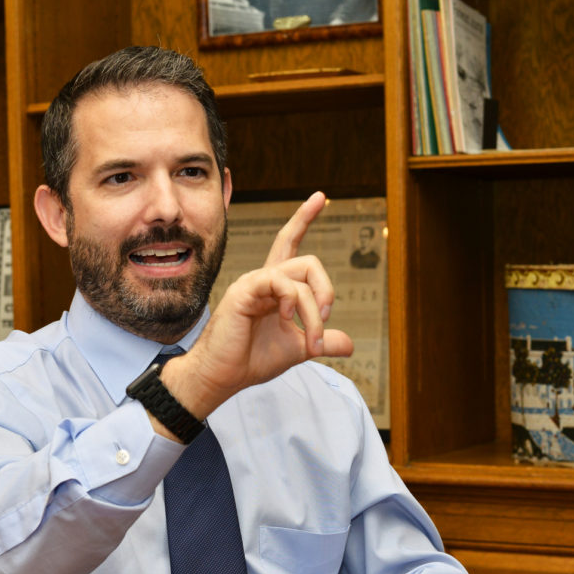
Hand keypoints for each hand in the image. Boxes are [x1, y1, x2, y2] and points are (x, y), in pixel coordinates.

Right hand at [165, 192, 353, 418]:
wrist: (224, 376)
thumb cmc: (252, 360)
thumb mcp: (297, 349)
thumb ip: (322, 341)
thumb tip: (349, 345)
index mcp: (275, 287)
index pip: (290, 244)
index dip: (304, 219)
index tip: (321, 197)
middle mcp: (264, 279)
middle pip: (308, 261)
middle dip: (327, 290)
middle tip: (326, 321)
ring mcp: (254, 282)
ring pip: (300, 276)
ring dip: (315, 311)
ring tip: (312, 339)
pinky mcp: (245, 290)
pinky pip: (282, 283)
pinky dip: (296, 303)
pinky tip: (288, 320)